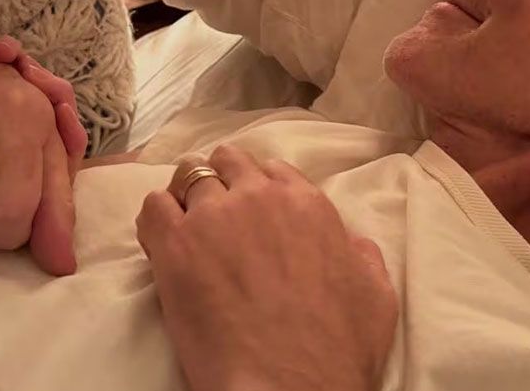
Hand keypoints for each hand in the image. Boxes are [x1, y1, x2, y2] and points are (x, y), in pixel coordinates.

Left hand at [136, 145, 398, 390]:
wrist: (289, 389)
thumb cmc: (336, 353)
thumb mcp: (376, 296)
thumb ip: (362, 257)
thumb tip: (351, 243)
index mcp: (306, 205)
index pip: (271, 171)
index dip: (258, 191)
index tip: (251, 214)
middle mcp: (259, 198)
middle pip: (228, 162)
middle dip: (221, 182)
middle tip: (216, 218)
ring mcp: (214, 217)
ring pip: (189, 176)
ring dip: (187, 199)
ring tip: (186, 230)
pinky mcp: (176, 246)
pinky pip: (153, 207)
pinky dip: (155, 218)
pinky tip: (161, 245)